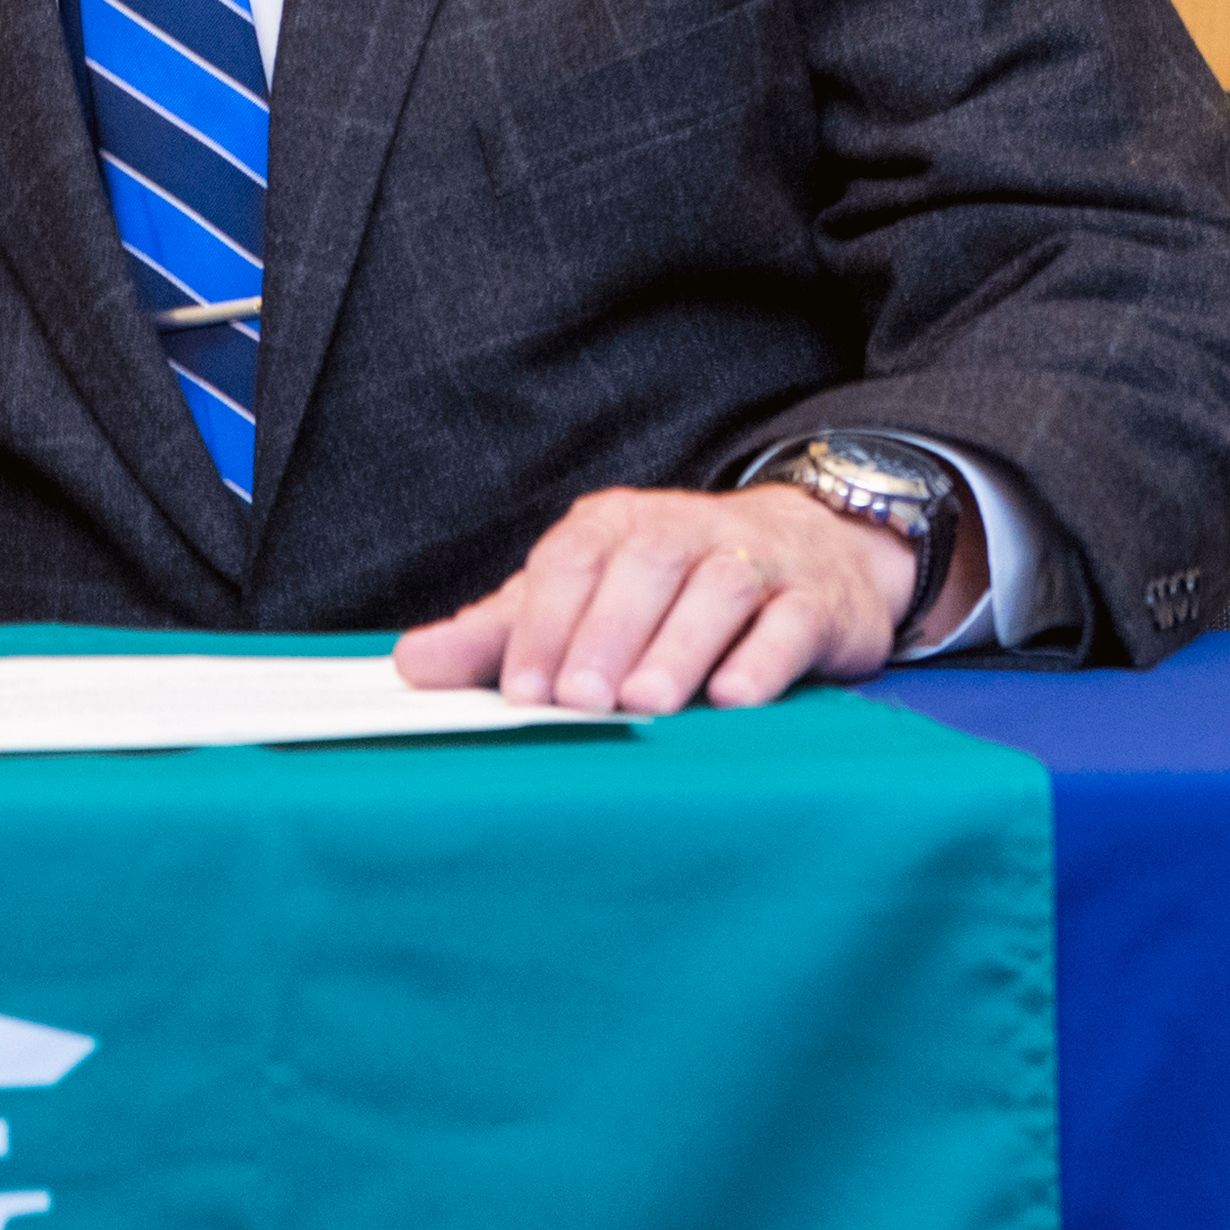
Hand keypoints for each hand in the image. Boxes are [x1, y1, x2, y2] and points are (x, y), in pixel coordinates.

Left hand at [391, 482, 930, 713]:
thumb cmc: (669, 592)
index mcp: (616, 525)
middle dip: (607, 635)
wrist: (811, 556)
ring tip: (647, 703)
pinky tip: (734, 697)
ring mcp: (757, 560)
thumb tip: (411, 664)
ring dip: (680, 646)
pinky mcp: (818, 601)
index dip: (544, 623)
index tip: (521, 688)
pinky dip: (764, 658)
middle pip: (645, 568)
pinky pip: (792, 622)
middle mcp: (687, 530)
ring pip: (720, 589)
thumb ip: (501, 633)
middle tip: (581, 702)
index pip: (572, 560)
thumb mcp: (581, 602)